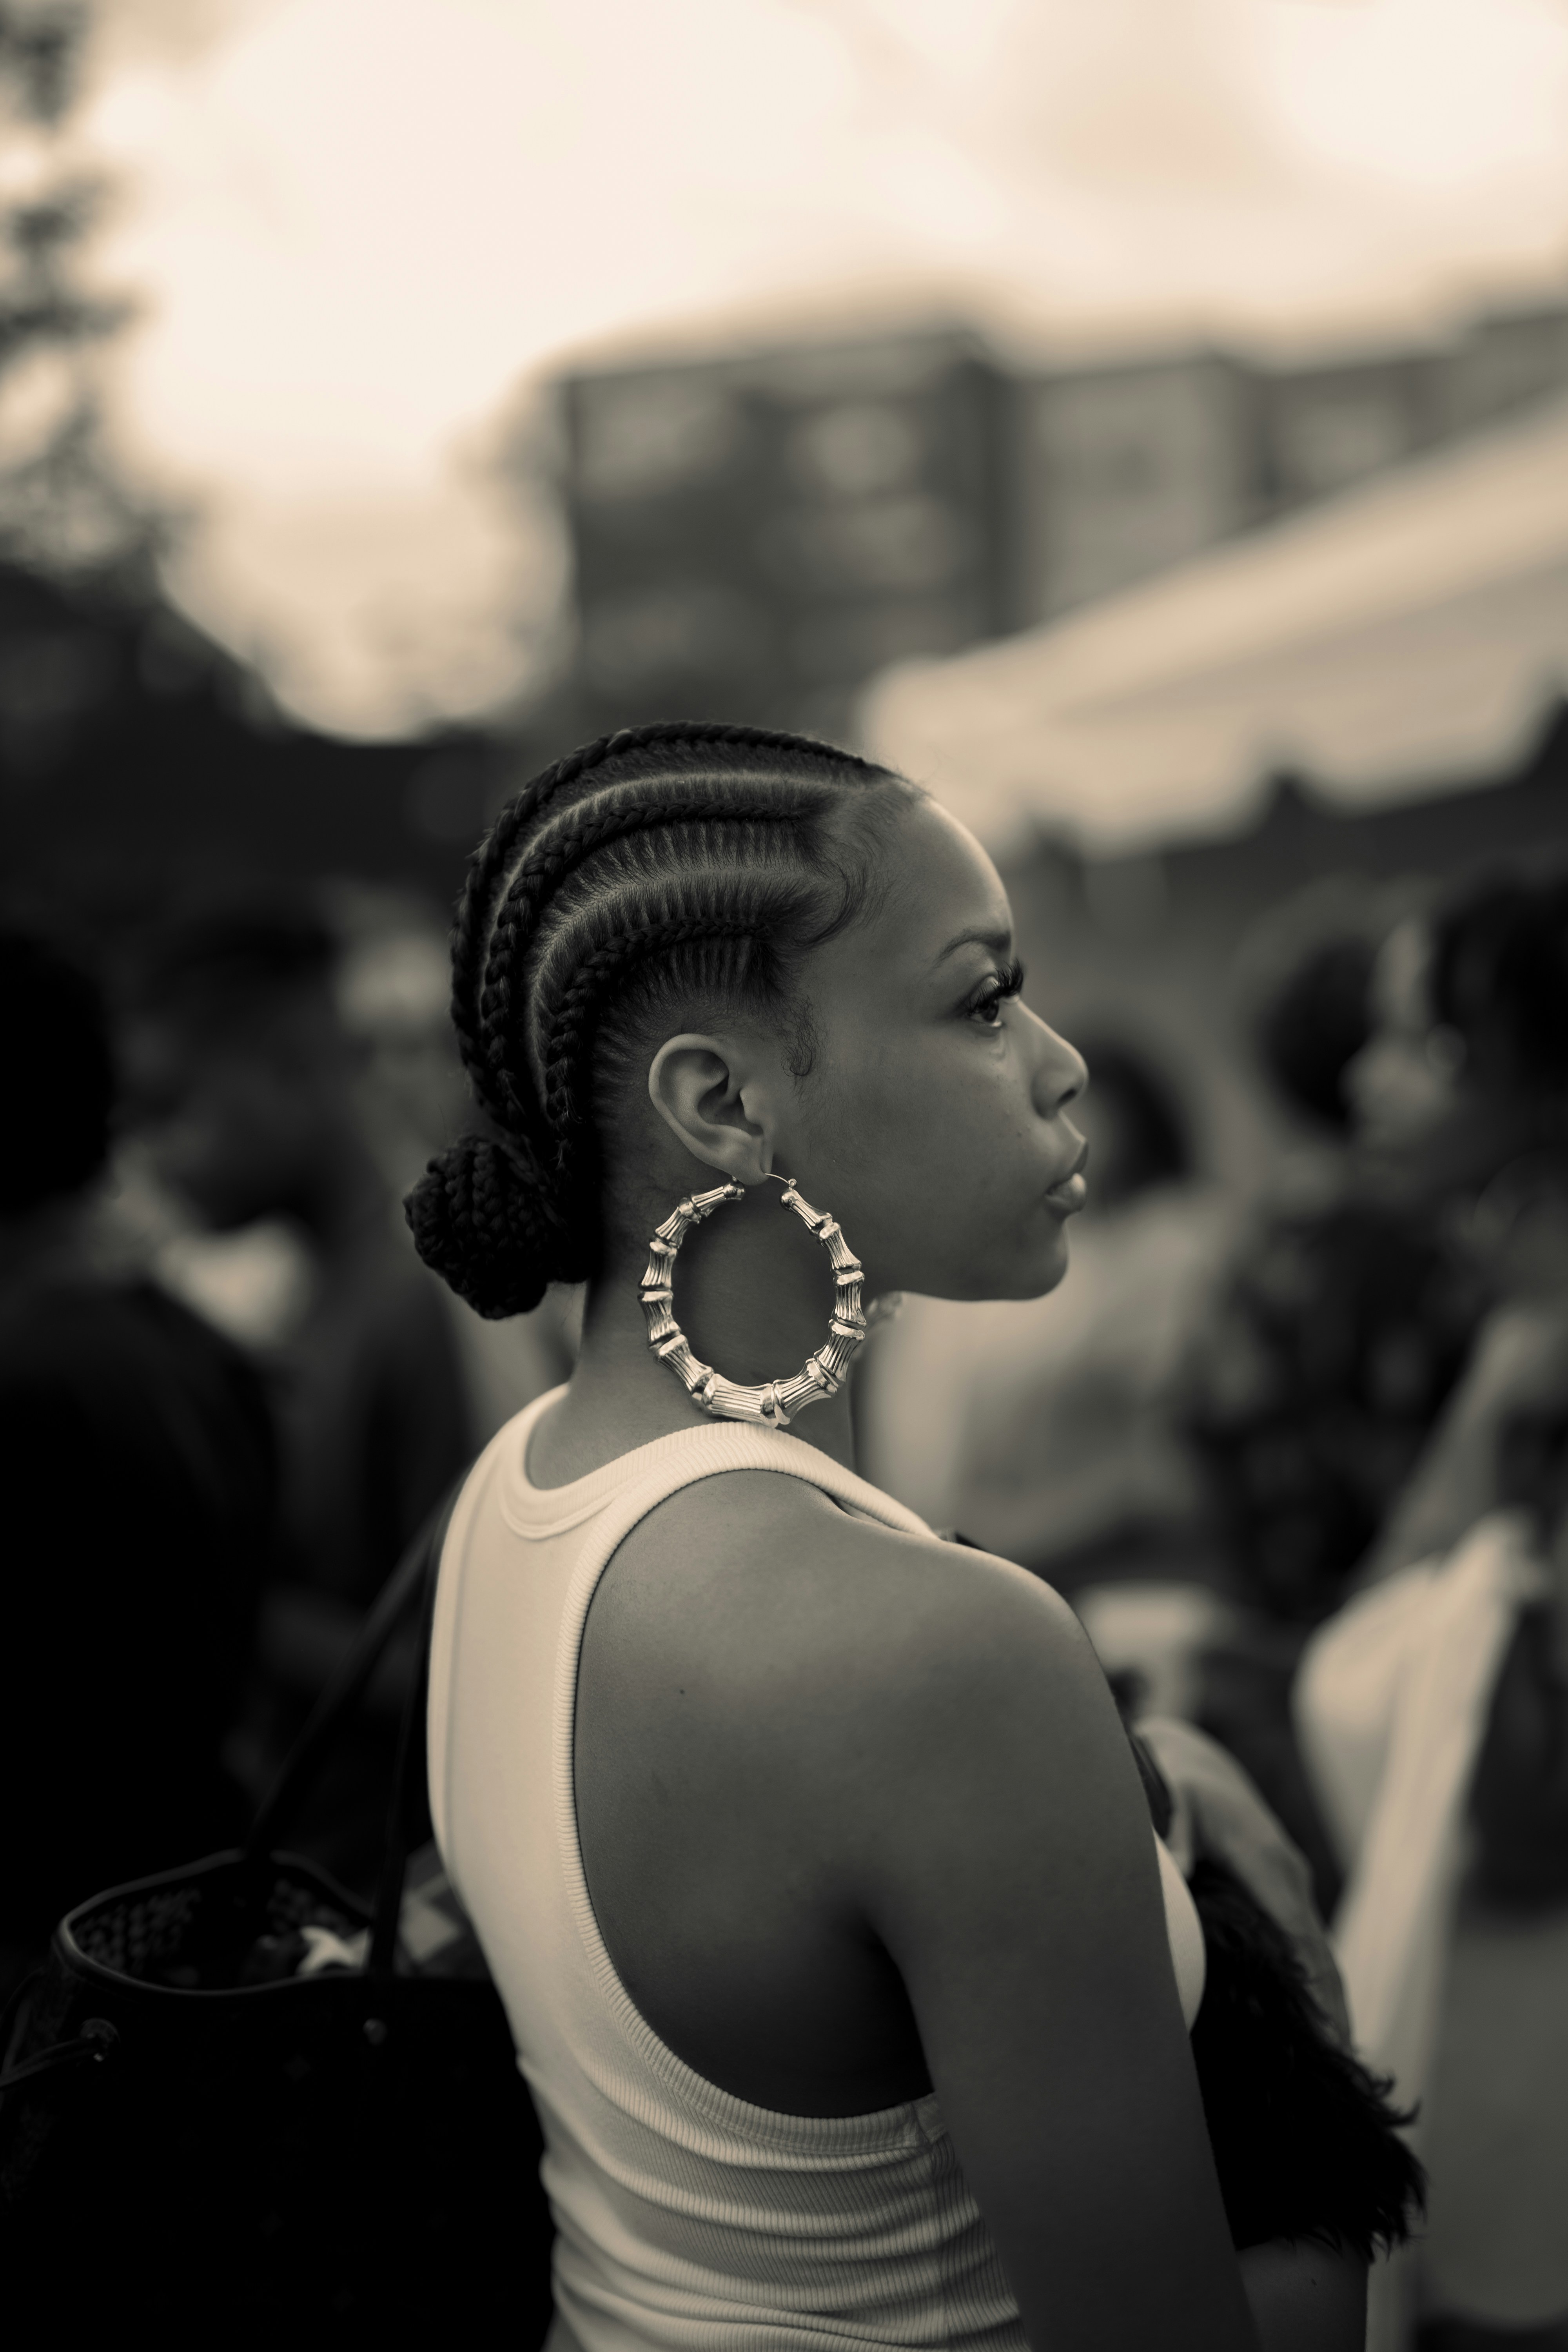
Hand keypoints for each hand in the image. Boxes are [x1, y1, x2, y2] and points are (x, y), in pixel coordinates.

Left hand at [1135, 1713, 1350, 2045]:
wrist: (1192, 1761)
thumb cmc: (1179, 1783)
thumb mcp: (1174, 1797)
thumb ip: (1176, 1829)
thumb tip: (1175, 1864)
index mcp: (1269, 1864)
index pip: (1301, 1939)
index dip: (1317, 1990)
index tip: (1327, 2037)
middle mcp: (1289, 1877)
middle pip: (1320, 1955)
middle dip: (1335, 2012)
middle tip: (1338, 2072)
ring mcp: (1290, 1884)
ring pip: (1318, 1953)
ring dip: (1331, 2003)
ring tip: (1333, 2063)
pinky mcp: (1282, 1891)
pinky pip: (1306, 1943)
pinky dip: (1317, 1981)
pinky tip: (1317, 2020)